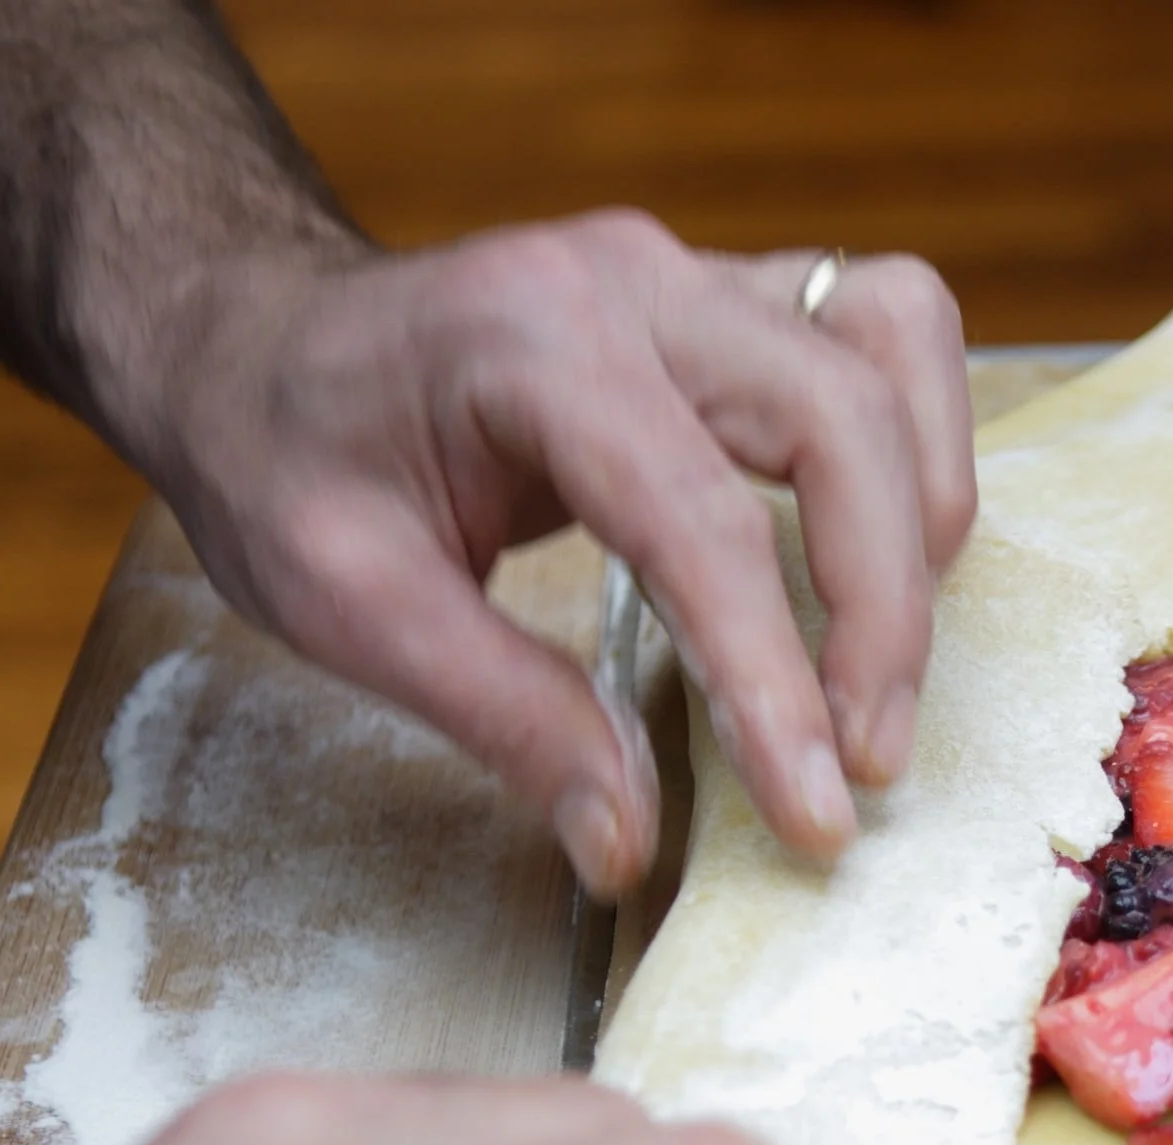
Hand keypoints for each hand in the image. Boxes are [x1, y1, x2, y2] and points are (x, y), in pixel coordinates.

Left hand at [135, 221, 977, 887]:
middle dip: (881, 614)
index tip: (817, 813)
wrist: (253, 338)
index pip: (702, 522)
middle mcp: (635, 282)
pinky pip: (882, 334)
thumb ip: (504, 717)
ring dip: (920, 518)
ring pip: (889, 352)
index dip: (776, 683)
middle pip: (837, 423)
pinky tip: (885, 561)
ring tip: (886, 667)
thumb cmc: (284, 457)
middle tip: (866, 766)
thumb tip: (629, 840)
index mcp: (529, 344)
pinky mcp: (731, 300)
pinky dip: (917, 447)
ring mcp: (694, 276)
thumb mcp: (349, 604)